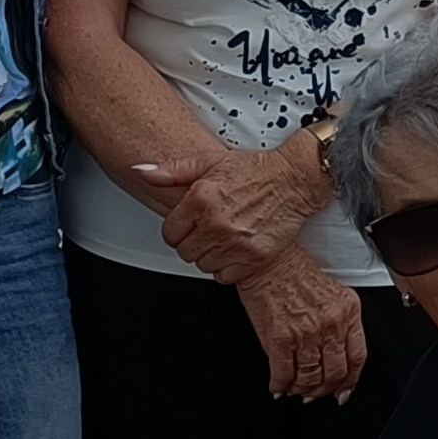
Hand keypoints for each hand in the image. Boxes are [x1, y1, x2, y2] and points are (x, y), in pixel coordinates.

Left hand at [141, 137, 329, 280]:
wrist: (295, 179)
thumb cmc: (255, 170)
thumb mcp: (210, 161)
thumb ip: (172, 170)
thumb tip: (142, 172)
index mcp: (201, 199)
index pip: (169, 233)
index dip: (178, 229)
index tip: (189, 225)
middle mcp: (216, 223)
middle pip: (185, 252)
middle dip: (193, 242)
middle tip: (209, 229)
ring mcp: (236, 243)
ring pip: (203, 266)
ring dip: (210, 255)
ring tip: (225, 237)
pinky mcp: (255, 258)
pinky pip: (225, 277)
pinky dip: (228, 267)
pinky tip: (236, 248)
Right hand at [241, 246, 368, 399]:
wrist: (265, 258)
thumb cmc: (292, 269)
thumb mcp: (330, 291)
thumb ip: (337, 320)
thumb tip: (333, 353)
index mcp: (347, 310)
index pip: (357, 357)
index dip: (351, 380)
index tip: (344, 390)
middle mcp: (330, 323)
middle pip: (335, 373)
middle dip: (325, 390)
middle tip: (315, 393)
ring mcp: (305, 333)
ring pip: (309, 377)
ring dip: (301, 389)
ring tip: (295, 389)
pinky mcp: (280, 338)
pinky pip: (283, 374)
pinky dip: (280, 385)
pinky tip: (278, 386)